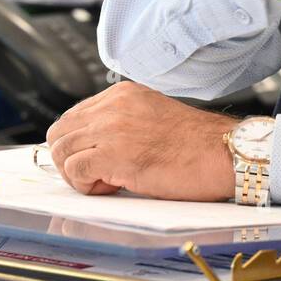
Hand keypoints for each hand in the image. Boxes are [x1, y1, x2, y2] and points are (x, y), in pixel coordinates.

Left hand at [45, 80, 238, 200]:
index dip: (79, 143)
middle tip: (96, 174)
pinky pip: (74, 172)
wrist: (221, 152)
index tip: (94, 159)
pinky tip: (113, 186)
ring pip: (61, 152)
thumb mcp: (152, 117)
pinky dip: (87, 186)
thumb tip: (94, 145)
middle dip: (70, 158)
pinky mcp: (111, 154)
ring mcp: (110, 128)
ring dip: (78, 174)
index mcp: (123, 94)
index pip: (74, 116)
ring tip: (108, 181)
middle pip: (59, 132)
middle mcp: (113, 105)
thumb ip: (123, 122)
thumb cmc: (196, 144)